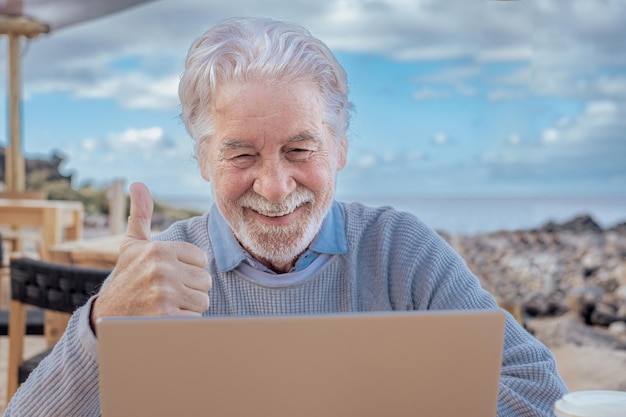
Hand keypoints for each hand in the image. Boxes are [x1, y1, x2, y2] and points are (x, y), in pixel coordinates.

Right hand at [91, 182, 210, 330]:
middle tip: (166, 293)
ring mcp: (163, 295)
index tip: (168, 275)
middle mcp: (161, 270)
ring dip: (188, 306)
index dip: (188, 270)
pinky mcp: (165, 319)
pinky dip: (184, 323)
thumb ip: (140, 215)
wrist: (106, 319)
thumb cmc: (126, 279)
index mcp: (159, 250)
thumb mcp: (132, 245)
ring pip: (202, 300)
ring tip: (165, 305)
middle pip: (205, 281)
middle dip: (190, 289)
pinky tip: (164, 319)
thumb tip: (138, 184)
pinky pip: (195, 319)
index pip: (201, 260)